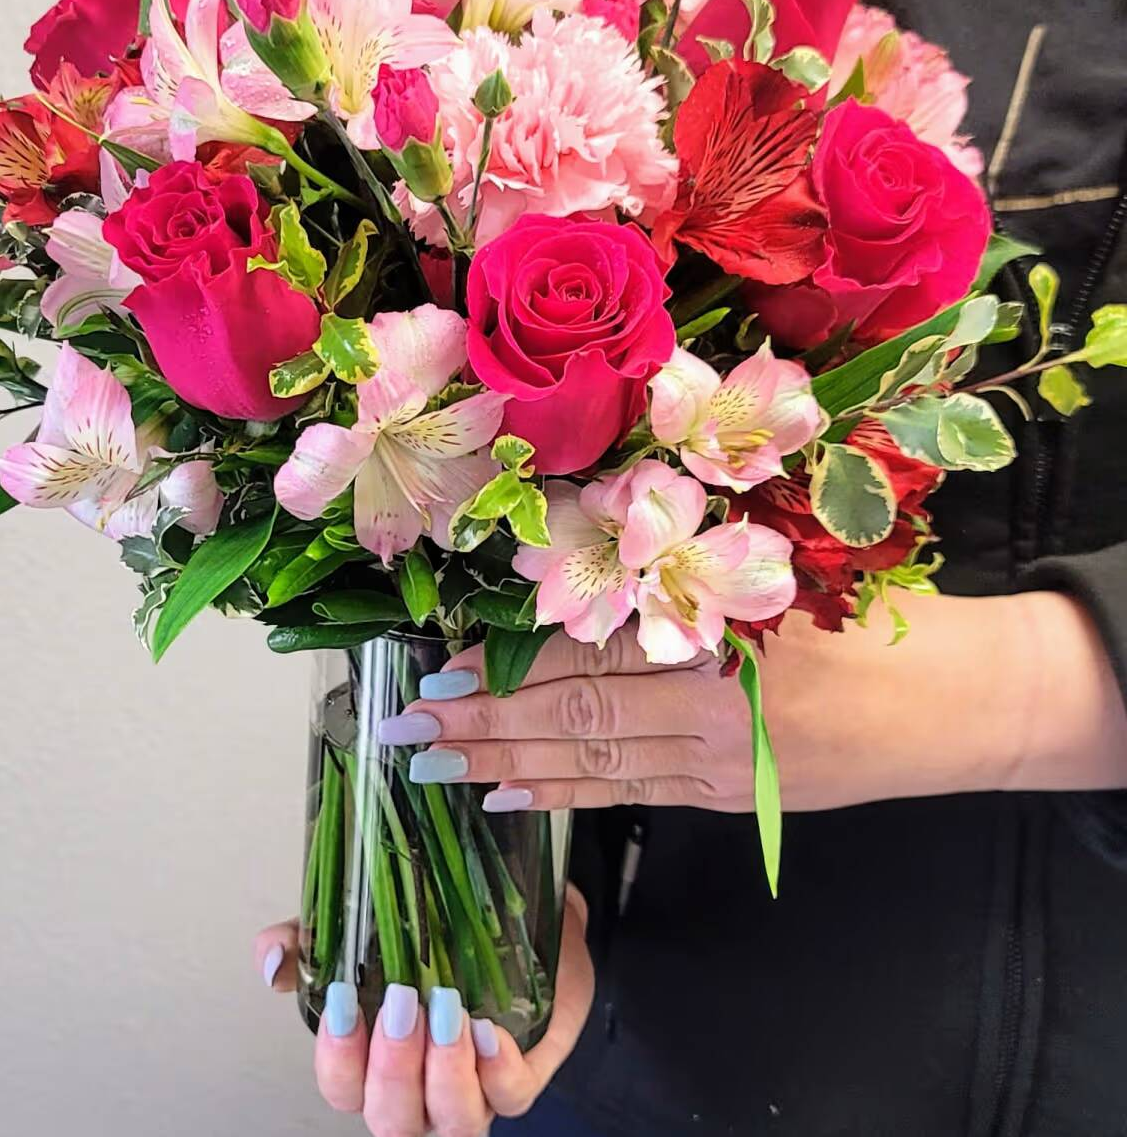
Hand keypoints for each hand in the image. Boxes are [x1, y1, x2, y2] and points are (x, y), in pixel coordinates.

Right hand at [253, 886, 593, 1135]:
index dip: (339, 1059)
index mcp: (375, 1060)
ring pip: (455, 1124)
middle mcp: (422, 1088)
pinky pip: (513, 1098)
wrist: (512, 916)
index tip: (344, 1004)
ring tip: (448, 1011)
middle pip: (393, 1120)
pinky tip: (487, 1029)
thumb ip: (309, 939)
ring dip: (445, 1073)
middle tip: (403, 1000)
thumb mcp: (361, 926)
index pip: (342, 1089)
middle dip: (394, 1066)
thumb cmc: (433, 936)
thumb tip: (270, 959)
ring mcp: (474, 1087)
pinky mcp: (523, 1072)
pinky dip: (498, 1070)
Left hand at [379, 591, 1126, 812]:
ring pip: (590, 760)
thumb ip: (678, 569)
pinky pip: (627, 795)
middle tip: (407, 726)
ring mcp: (716, 760)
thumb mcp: (773, 564)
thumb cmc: (861, 611)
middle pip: (572, 710)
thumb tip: (570, 563)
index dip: (507, 659)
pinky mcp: (724, 793)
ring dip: (505, 763)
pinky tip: (509, 797)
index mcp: (718, 629)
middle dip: (481, 721)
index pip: (588, 646)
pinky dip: (564, 796)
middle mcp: (709, 701)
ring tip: (433, 763)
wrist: (952, 699)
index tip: (440, 662)